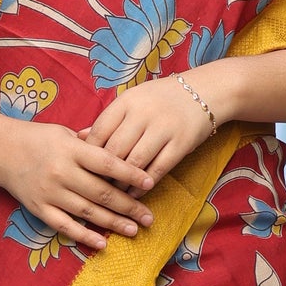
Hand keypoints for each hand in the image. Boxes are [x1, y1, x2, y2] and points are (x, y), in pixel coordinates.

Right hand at [0, 113, 155, 253]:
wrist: (0, 151)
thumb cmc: (39, 139)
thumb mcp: (66, 133)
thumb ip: (93, 143)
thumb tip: (124, 149)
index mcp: (71, 150)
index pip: (107, 163)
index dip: (131, 173)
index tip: (151, 182)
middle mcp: (61, 172)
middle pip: (102, 193)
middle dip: (129, 206)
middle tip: (149, 217)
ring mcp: (49, 192)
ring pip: (88, 212)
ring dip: (113, 223)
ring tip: (134, 230)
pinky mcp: (39, 208)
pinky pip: (64, 226)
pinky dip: (84, 236)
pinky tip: (102, 243)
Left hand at [80, 70, 230, 180]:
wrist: (205, 92)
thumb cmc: (161, 98)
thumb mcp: (133, 100)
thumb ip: (108, 119)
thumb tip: (79, 138)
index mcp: (127, 101)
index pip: (100, 131)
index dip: (89, 153)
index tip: (83, 168)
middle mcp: (144, 113)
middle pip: (115, 150)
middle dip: (103, 172)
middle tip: (95, 187)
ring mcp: (164, 129)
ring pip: (134, 163)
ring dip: (122, 182)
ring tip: (114, 193)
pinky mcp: (181, 144)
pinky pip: (158, 170)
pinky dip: (143, 186)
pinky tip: (135, 193)